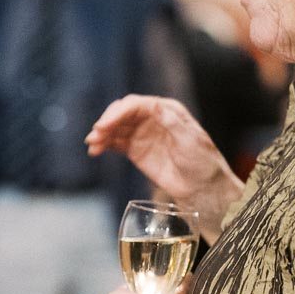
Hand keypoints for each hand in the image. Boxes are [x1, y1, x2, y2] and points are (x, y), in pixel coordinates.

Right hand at [85, 95, 241, 240]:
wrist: (200, 187)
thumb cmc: (202, 162)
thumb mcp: (190, 140)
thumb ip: (172, 123)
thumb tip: (154, 105)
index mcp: (166, 110)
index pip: (137, 105)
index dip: (118, 112)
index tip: (105, 125)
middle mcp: (151, 118)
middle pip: (122, 114)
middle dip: (107, 122)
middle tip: (95, 135)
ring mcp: (142, 133)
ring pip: (116, 128)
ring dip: (101, 134)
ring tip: (92, 145)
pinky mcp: (135, 150)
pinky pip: (115, 143)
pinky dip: (104, 145)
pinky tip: (95, 150)